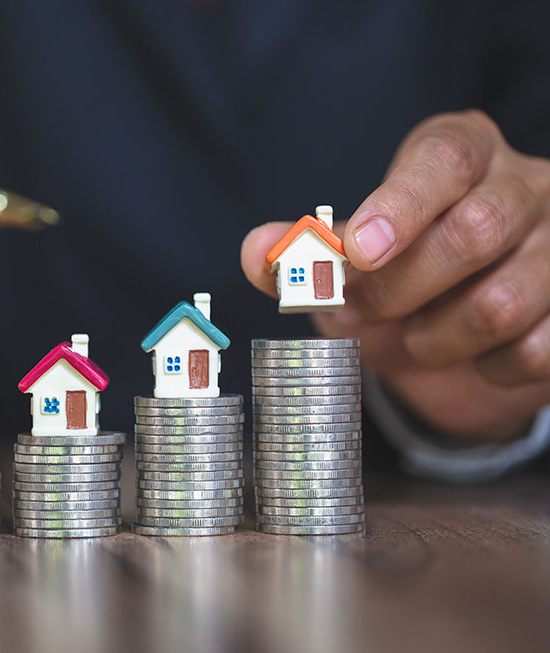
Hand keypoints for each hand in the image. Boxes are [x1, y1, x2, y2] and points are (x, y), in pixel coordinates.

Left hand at [242, 110, 549, 440]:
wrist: (460, 343)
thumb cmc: (398, 283)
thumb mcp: (345, 268)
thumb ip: (301, 256)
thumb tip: (259, 251)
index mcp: (463, 154)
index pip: (444, 158)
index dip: (401, 203)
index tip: (360, 250)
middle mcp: (525, 186)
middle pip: (474, 231)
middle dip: (400, 287)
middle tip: (365, 309)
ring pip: (502, 303)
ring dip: (436, 340)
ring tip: (419, 338)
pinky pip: (536, 352)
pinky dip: (489, 369)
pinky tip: (477, 357)